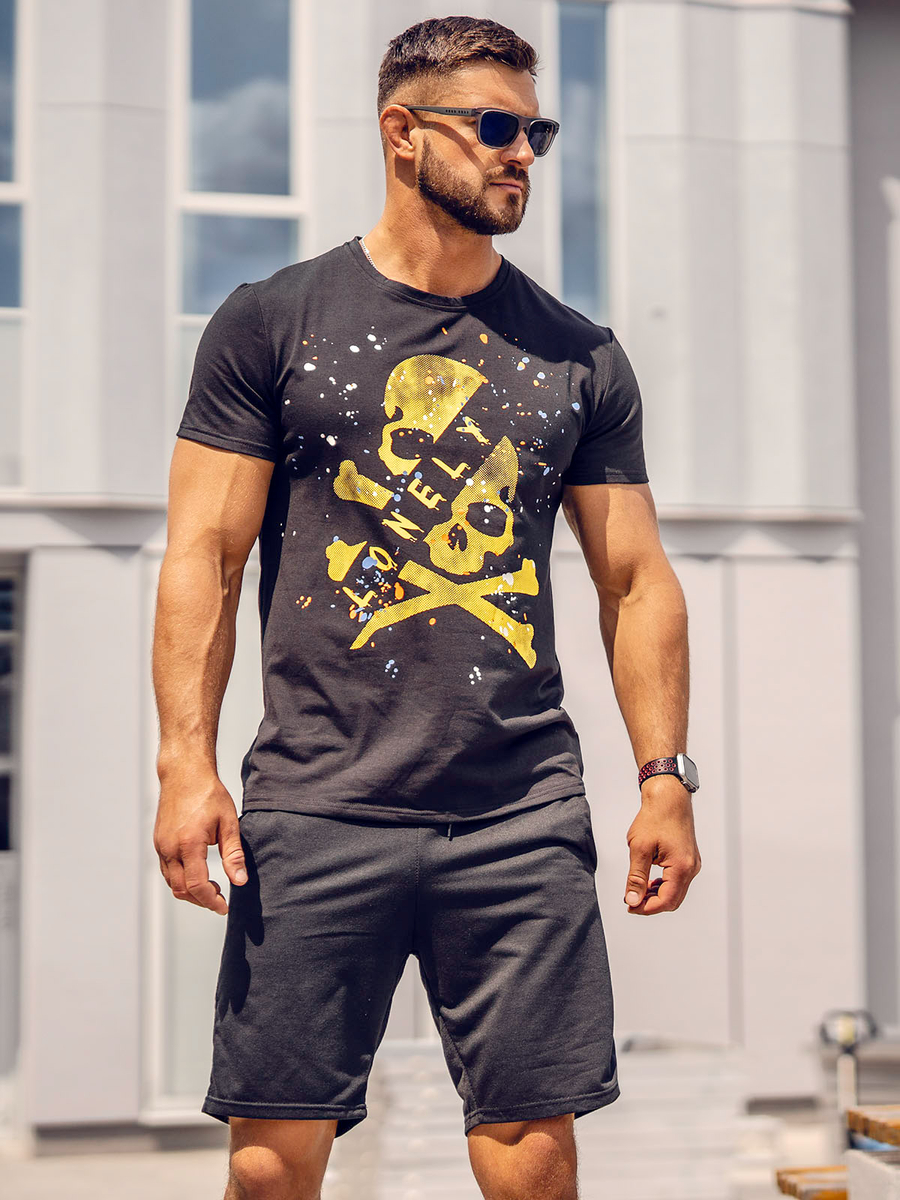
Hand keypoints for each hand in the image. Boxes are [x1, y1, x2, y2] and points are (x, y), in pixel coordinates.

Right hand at [154, 768, 247, 915]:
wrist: (184, 773)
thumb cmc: (208, 793)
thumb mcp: (229, 822)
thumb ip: (233, 854)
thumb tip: (240, 881)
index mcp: (188, 844)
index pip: (197, 885)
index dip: (211, 901)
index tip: (224, 907)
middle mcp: (169, 848)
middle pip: (181, 890)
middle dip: (201, 900)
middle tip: (220, 900)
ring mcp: (160, 846)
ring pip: (171, 883)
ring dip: (190, 892)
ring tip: (212, 888)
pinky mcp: (158, 843)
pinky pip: (167, 871)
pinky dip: (181, 880)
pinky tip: (197, 874)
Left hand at [623, 777, 700, 914]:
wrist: (669, 798)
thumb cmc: (655, 817)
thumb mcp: (639, 848)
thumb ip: (636, 877)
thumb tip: (633, 900)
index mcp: (681, 867)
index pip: (665, 900)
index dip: (646, 908)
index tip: (629, 906)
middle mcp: (691, 868)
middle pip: (673, 900)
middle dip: (651, 904)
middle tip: (631, 900)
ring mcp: (692, 864)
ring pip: (676, 892)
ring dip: (657, 895)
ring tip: (637, 890)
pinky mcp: (689, 859)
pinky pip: (678, 881)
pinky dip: (663, 886)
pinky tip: (649, 881)